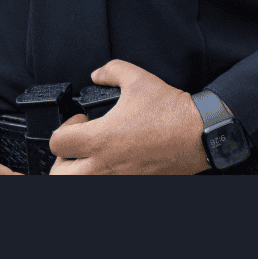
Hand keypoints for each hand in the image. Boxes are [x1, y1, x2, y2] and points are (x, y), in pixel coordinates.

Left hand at [48, 60, 210, 174]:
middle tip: (78, 145)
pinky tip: (115, 164)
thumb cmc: (170, 111)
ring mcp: (118, 181)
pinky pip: (107, 188)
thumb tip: (96, 74)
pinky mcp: (133, 187)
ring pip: (80, 187)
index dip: (66, 127)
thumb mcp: (137, 79)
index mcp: (101, 139)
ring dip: (79, 173)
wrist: (199, 135)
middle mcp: (105, 166)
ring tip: (92, 158)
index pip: (58, 143)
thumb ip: (111, 71)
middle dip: (63, 160)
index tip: (81, 121)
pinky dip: (103, 178)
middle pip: (59, 176)